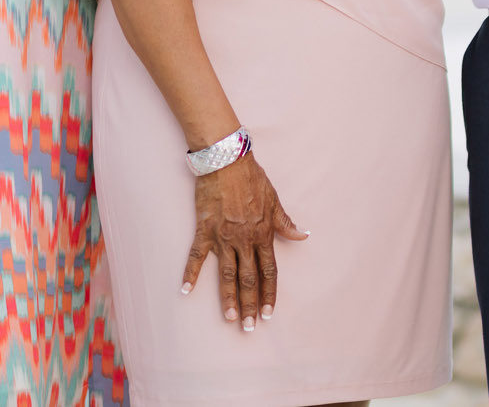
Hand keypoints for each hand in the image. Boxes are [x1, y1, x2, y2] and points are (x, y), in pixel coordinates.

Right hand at [181, 153, 306, 331]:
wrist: (227, 160)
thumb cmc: (252, 178)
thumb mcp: (274, 199)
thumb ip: (285, 222)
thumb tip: (303, 235)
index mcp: (263, 234)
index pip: (269, 271)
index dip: (270, 294)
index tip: (268, 314)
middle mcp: (244, 240)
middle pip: (249, 279)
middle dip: (251, 305)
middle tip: (249, 327)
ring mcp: (223, 237)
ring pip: (227, 274)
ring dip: (229, 298)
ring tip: (230, 318)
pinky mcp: (204, 230)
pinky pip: (196, 256)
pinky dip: (190, 273)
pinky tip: (185, 290)